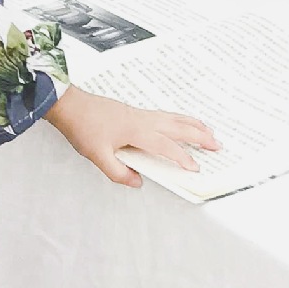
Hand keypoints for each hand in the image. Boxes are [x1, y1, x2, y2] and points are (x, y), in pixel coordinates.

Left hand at [44, 86, 217, 188]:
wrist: (70, 105)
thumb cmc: (82, 126)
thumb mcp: (97, 156)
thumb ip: (118, 172)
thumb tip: (137, 182)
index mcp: (137, 130)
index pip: (166, 146)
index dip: (182, 158)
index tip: (195, 168)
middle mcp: (143, 120)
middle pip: (179, 127)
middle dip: (200, 137)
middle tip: (217, 145)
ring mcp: (141, 114)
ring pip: (175, 118)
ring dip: (194, 125)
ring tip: (209, 131)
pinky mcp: (136, 112)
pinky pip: (166, 115)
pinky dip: (181, 119)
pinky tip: (182, 123)